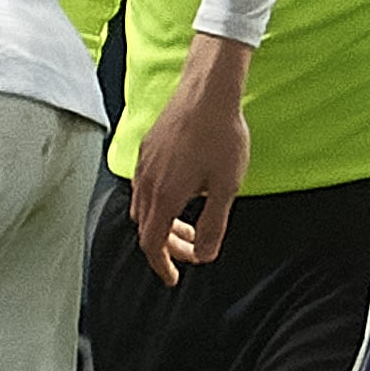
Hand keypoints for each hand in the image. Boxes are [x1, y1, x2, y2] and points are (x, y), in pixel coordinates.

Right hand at [126, 34, 253, 282]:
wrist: (207, 91)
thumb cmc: (220, 136)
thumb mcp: (226, 188)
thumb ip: (214, 226)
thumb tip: (204, 255)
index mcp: (165, 196)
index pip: (152, 244)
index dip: (162, 265)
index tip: (173, 278)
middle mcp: (147, 182)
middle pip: (146, 228)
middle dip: (166, 247)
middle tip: (192, 251)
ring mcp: (143, 164)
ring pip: (143, 207)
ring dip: (162, 224)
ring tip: (189, 224)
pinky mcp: (146, 149)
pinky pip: (143, 187)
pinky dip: (158, 203)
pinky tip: (181, 193)